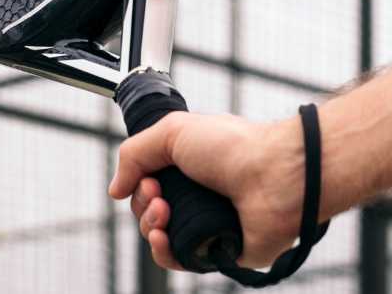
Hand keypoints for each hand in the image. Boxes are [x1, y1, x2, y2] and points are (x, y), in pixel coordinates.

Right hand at [108, 112, 307, 269]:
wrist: (276, 177)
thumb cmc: (233, 147)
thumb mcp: (172, 131)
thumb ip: (134, 154)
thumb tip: (115, 190)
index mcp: (189, 166)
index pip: (148, 182)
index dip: (139, 183)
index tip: (148, 178)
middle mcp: (197, 195)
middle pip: (149, 210)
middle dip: (143, 204)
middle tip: (159, 193)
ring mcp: (207, 224)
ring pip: (159, 236)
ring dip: (149, 225)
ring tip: (164, 212)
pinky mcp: (217, 251)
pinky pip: (178, 260)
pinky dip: (162, 251)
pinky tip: (161, 237)